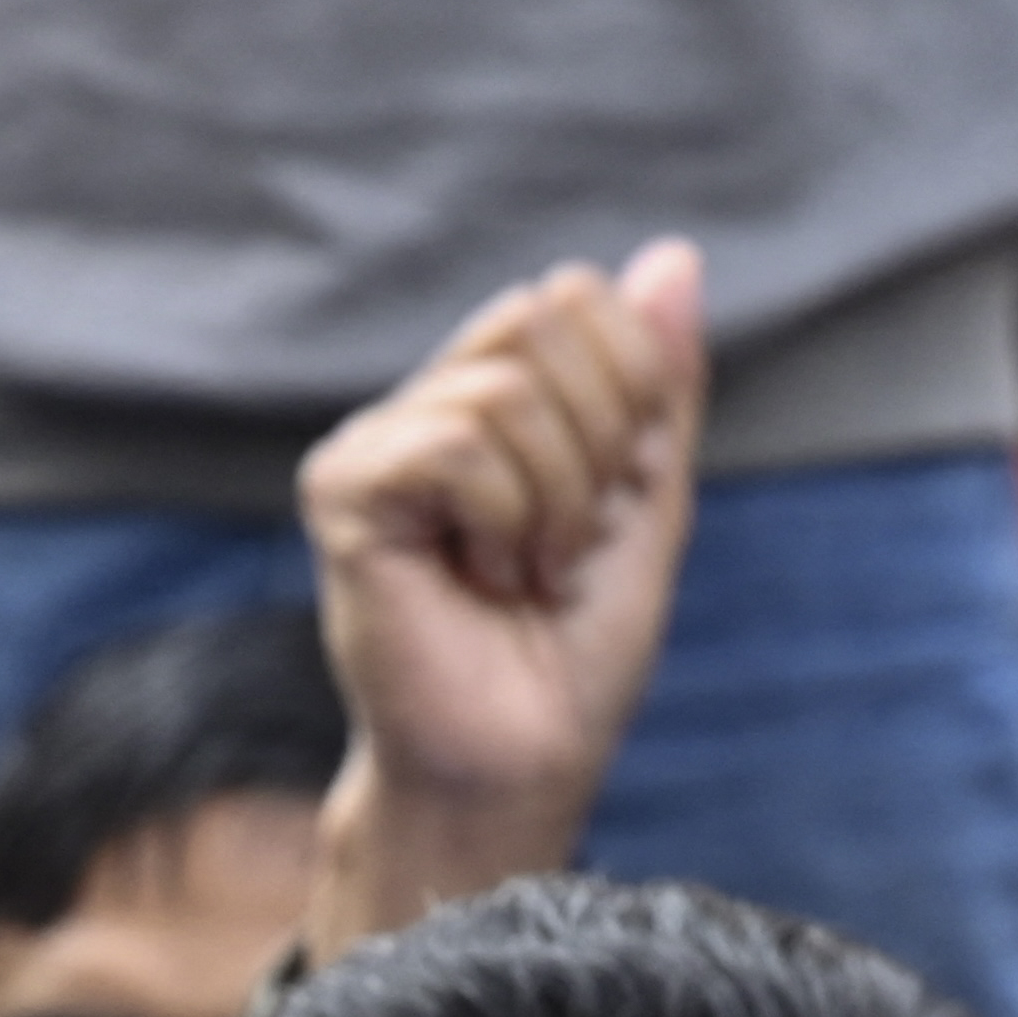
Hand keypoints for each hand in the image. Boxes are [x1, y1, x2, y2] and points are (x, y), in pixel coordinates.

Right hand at [293, 242, 708, 959]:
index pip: (573, 298)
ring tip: (520, 576)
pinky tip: (481, 581)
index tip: (601, 508)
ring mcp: (373, 447)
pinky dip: (505, 519)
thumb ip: (657, 382)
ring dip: (553, 502)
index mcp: (487, 400)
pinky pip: (457, 445)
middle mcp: (421, 409)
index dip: (627, 392)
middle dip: (595, 444)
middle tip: (559, 549)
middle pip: (541, 318)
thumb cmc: (571, 654)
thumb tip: (674, 254)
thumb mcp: (645, 497)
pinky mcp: (343, 494)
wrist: (520, 762)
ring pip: (506, 391)